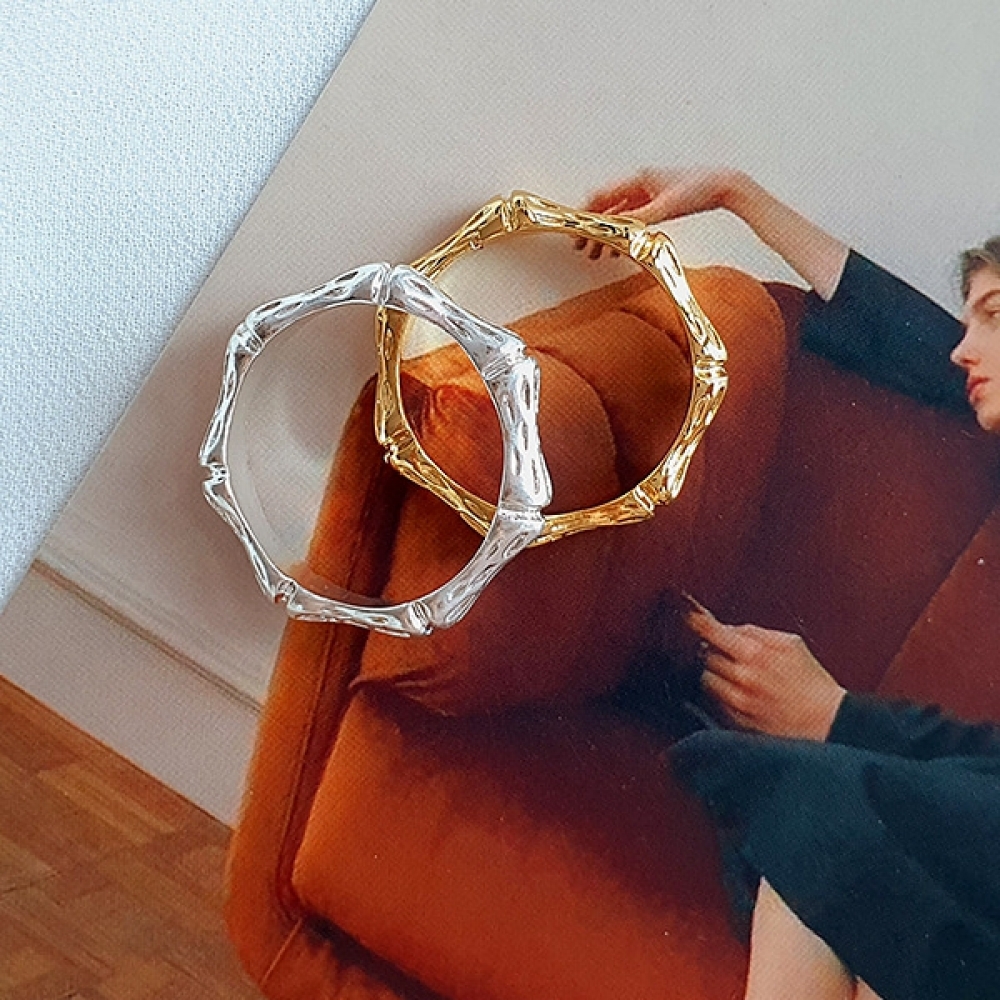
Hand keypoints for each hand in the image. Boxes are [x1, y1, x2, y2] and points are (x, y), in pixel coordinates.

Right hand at [575, 167, 746, 258]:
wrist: (722, 185)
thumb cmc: (698, 189)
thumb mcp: (665, 208)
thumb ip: (639, 220)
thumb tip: (616, 231)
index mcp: (637, 180)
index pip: (600, 197)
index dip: (585, 215)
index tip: (577, 233)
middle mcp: (638, 184)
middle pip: (605, 208)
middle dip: (593, 230)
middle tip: (583, 250)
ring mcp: (646, 193)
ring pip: (616, 215)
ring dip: (606, 235)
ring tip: (599, 256)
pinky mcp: (655, 202)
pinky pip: (630, 219)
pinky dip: (621, 234)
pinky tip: (619, 250)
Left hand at [686, 602, 846, 740]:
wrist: (827, 721)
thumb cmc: (811, 681)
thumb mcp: (790, 644)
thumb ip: (756, 632)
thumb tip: (730, 628)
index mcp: (754, 653)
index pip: (712, 632)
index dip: (697, 623)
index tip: (688, 618)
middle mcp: (741, 677)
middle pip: (706, 656)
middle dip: (715, 652)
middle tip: (733, 657)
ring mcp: (737, 701)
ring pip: (706, 679)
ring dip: (717, 675)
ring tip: (740, 678)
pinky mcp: (737, 721)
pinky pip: (714, 702)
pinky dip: (723, 695)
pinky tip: (744, 695)